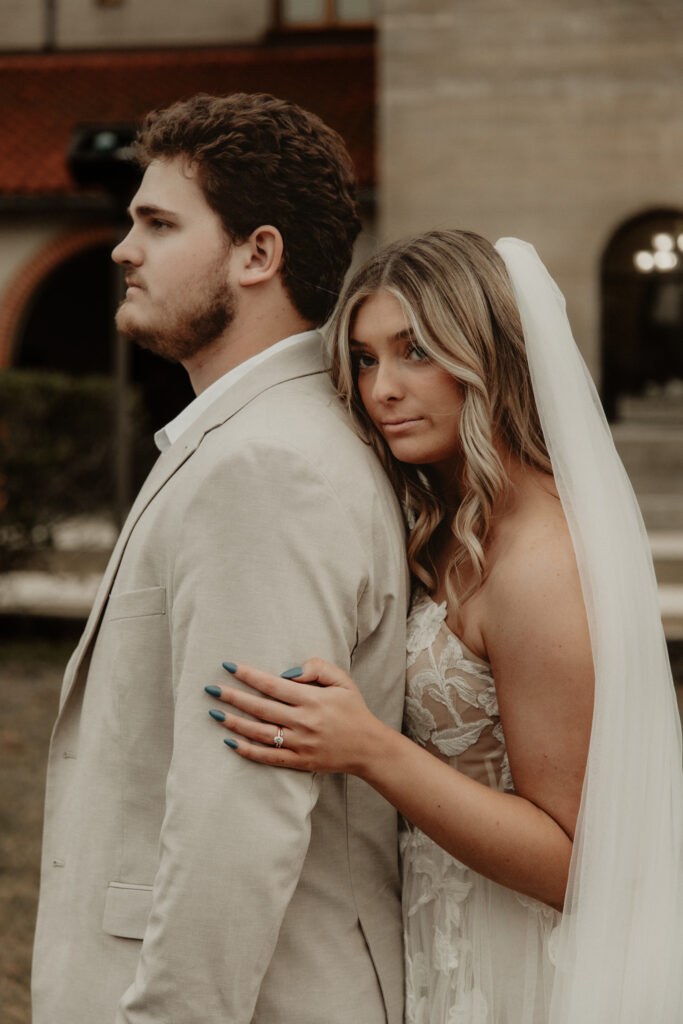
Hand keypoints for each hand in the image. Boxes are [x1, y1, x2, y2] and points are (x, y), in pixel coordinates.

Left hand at [204, 658, 379, 774]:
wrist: (368, 747)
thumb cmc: (353, 710)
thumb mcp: (343, 681)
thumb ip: (318, 668)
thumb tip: (287, 672)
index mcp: (312, 699)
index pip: (273, 685)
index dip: (249, 675)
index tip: (228, 666)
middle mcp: (304, 722)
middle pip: (261, 708)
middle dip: (233, 697)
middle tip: (211, 690)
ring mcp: (300, 744)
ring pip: (260, 733)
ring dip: (235, 723)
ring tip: (215, 714)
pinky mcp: (299, 761)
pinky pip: (268, 757)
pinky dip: (248, 751)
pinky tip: (230, 742)